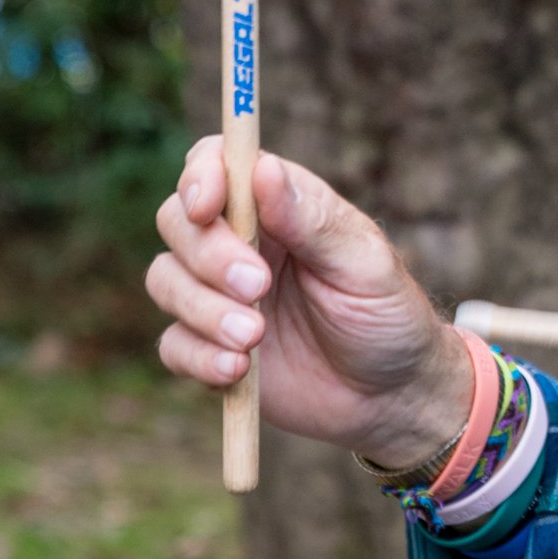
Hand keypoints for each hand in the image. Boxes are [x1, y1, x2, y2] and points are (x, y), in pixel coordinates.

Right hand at [147, 139, 474, 471]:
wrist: (391, 395)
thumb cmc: (387, 314)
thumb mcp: (365, 264)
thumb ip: (313, 220)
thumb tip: (263, 168)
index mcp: (275, 208)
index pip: (215, 164)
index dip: (200, 175)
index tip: (207, 206)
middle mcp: (238, 244)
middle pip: (178, 221)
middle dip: (208, 253)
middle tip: (257, 285)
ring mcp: (218, 296)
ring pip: (166, 281)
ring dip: (203, 309)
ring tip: (254, 337)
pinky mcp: (209, 348)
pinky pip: (174, 345)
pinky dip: (198, 356)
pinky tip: (237, 370)